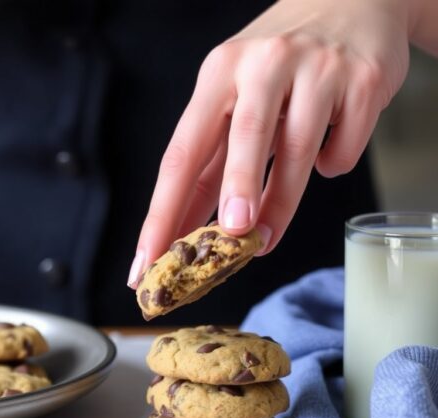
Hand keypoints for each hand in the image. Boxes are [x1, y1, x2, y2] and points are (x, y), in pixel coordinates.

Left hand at [128, 0, 410, 286]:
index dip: (163, 212)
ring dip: (281, 203)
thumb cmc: (278, 66)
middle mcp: (263, 63)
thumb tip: (191, 229)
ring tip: (265, 240)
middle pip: (245, 137)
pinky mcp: (362, 81)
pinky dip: (333, 165)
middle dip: (236, 189)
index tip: (148, 260)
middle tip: (231, 235)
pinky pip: (345, 144)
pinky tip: (325, 159)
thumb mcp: (234, 97)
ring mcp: (316, 69)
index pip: (182, 152)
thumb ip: (215, 160)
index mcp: (219, 74)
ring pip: (297, 148)